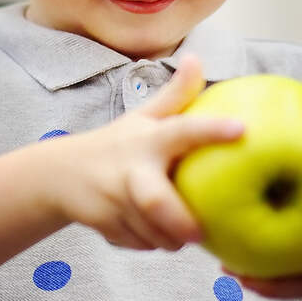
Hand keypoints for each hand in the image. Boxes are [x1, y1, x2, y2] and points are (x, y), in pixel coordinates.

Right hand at [44, 55, 243, 252]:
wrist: (59, 175)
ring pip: (152, 233)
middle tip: (198, 234)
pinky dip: (150, 243)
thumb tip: (196, 57)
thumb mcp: (142, 116)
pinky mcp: (106, 225)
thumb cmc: (116, 144)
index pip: (182, 131)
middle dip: (178, 222)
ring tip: (179, 233)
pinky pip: (140, 244)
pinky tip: (150, 232)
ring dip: (169, 238)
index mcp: (147, 140)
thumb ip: (175, 95)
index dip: (211, 130)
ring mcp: (114, 199)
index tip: (242, 129)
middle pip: (153, 201)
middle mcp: (130, 169)